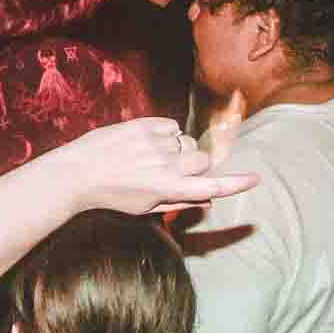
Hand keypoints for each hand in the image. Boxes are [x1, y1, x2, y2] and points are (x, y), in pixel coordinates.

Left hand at [65, 117, 260, 217]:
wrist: (78, 172)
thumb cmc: (112, 195)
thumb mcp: (145, 207)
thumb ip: (179, 202)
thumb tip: (207, 200)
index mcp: (167, 190)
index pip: (210, 188)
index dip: (235, 184)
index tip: (255, 179)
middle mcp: (165, 166)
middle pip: (203, 160)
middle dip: (197, 165)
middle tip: (173, 171)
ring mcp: (155, 144)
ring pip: (187, 142)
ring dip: (179, 149)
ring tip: (151, 157)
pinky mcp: (144, 125)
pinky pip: (171, 126)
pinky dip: (165, 134)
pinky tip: (145, 143)